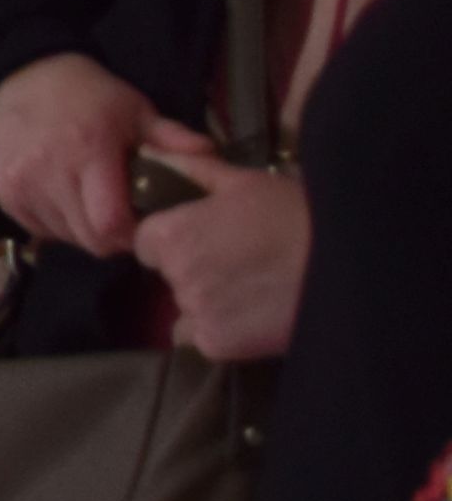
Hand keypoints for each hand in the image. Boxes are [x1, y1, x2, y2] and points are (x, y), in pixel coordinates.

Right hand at [0, 51, 155, 257]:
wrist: (23, 77)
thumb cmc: (89, 96)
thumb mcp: (136, 110)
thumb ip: (172, 138)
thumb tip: (213, 158)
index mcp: (87, 151)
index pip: (110, 225)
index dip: (133, 234)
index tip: (145, 222)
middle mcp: (47, 172)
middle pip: (89, 240)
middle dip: (113, 236)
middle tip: (124, 215)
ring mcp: (20, 185)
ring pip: (66, 238)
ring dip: (85, 230)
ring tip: (94, 202)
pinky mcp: (3, 194)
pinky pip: (41, 229)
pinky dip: (59, 223)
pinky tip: (66, 198)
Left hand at [135, 157, 312, 362]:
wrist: (352, 266)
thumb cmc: (297, 214)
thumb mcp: (244, 182)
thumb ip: (191, 171)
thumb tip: (152, 155)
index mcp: (171, 234)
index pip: (148, 243)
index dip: (176, 240)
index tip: (208, 239)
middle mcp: (177, 276)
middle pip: (171, 277)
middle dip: (195, 271)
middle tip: (241, 263)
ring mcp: (197, 313)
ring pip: (187, 310)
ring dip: (210, 303)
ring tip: (255, 289)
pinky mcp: (220, 345)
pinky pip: (206, 340)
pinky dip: (225, 332)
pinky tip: (257, 316)